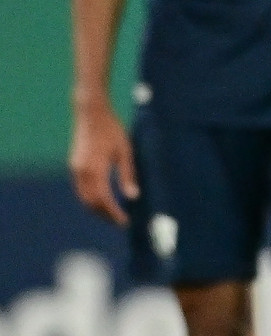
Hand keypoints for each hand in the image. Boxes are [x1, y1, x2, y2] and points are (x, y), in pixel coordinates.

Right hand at [69, 100, 137, 226]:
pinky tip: (103, 200)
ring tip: (113, 214)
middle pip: (91, 202)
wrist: (91, 113)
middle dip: (105, 214)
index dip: (113, 213)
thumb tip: (133, 196)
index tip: (125, 221)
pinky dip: (91, 198)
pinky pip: (81, 189)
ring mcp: (75, 169)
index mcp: (95, 169)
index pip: (103, 200)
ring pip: (83, 197)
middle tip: (120, 221)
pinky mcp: (74, 166)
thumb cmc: (112, 130)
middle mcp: (81, 172)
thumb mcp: (125, 150)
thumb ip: (128, 174)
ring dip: (97, 208)